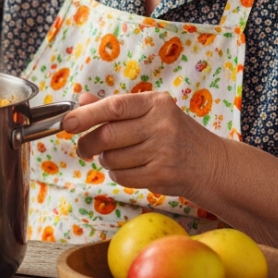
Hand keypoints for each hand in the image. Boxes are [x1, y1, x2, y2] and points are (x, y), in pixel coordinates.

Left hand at [61, 91, 223, 197]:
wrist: (210, 164)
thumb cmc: (174, 135)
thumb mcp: (151, 113)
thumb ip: (116, 107)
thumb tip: (82, 101)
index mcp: (156, 103)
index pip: (114, 106)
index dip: (86, 115)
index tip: (68, 122)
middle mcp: (161, 125)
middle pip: (107, 135)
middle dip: (88, 144)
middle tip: (84, 148)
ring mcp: (163, 150)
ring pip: (112, 158)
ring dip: (106, 161)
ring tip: (118, 157)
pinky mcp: (161, 174)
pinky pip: (122, 176)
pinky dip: (118, 174)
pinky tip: (130, 168)